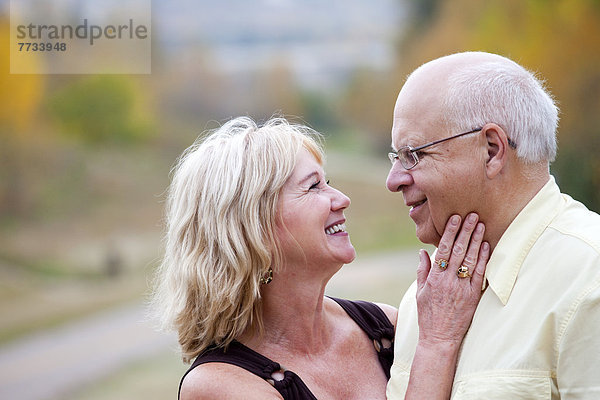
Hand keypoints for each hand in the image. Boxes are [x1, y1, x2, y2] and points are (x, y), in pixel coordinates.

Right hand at [415, 213, 488, 345]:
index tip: (455, 218)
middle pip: (459, 251)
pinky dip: (484, 259)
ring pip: (471, 259)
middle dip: (466, 231)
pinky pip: (480, 274)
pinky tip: (486, 246)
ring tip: (481, 225)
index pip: (443, 250)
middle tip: (471, 215)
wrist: (439, 338)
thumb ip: (422, 270)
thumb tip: (423, 252)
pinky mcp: (473, 296)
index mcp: (434, 278)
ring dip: (476, 240)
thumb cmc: (428, 315)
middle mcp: (448, 281)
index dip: (450, 233)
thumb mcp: (420, 292)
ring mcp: (462, 288)